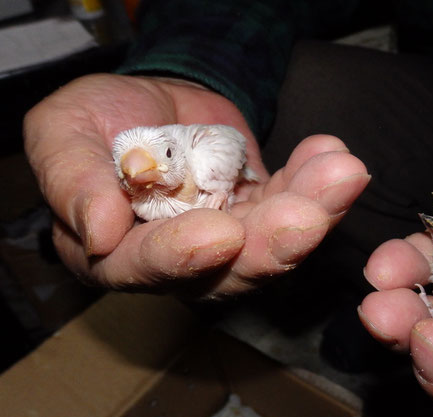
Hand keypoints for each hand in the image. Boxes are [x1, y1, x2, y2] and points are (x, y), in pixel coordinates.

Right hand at [24, 74, 368, 296]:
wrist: (148, 103)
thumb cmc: (94, 120)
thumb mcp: (63, 134)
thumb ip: (73, 181)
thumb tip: (99, 231)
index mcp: (119, 253)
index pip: (150, 267)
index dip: (184, 255)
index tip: (221, 235)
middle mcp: (180, 260)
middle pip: (231, 270)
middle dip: (272, 244)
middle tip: (307, 217)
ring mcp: (229, 239)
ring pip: (275, 241)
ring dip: (313, 211)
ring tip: (341, 174)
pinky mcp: (262, 212)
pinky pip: (294, 203)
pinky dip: (316, 181)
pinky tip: (331, 155)